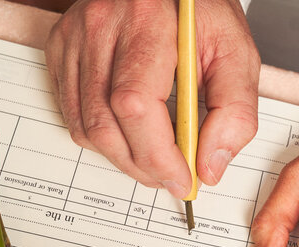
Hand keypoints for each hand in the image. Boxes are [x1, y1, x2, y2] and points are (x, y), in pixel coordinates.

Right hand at [44, 0, 259, 195]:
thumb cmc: (203, 13)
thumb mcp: (237, 54)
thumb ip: (234, 113)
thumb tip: (209, 167)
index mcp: (147, 21)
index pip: (135, 104)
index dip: (157, 154)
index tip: (182, 178)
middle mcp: (101, 25)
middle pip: (105, 123)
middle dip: (141, 165)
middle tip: (172, 177)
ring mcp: (74, 37)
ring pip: (85, 126)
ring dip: (122, 157)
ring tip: (155, 159)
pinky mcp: (62, 48)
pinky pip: (72, 112)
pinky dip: (102, 137)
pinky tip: (130, 133)